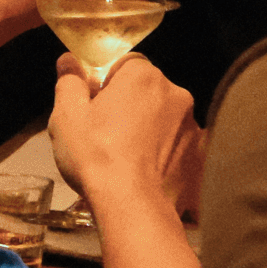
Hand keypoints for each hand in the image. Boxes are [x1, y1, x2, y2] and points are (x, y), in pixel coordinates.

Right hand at [49, 50, 201, 212]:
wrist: (132, 207)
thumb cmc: (96, 155)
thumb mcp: (67, 116)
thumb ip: (69, 82)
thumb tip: (68, 60)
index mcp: (144, 76)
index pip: (125, 65)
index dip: (106, 83)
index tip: (94, 107)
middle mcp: (176, 94)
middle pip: (148, 90)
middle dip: (130, 105)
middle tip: (106, 133)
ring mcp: (193, 126)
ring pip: (164, 118)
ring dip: (149, 129)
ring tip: (126, 157)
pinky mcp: (199, 156)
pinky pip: (177, 145)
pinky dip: (164, 153)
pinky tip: (145, 172)